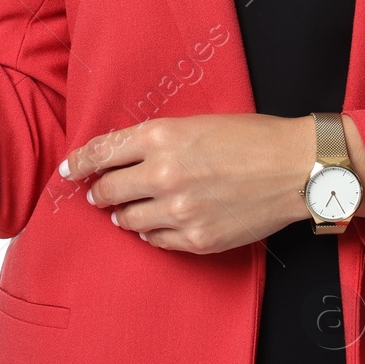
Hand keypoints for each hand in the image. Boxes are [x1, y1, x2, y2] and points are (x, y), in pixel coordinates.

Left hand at [59, 113, 315, 254]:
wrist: (295, 168)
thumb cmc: (250, 137)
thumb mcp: (195, 123)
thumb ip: (155, 140)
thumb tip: (121, 157)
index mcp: (161, 136)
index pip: (102, 152)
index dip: (80, 162)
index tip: (69, 170)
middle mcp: (163, 174)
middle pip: (107, 191)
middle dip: (98, 191)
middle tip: (97, 192)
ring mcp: (178, 211)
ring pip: (127, 220)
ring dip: (122, 214)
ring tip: (126, 210)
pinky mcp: (196, 239)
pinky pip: (155, 240)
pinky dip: (151, 232)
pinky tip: (157, 223)